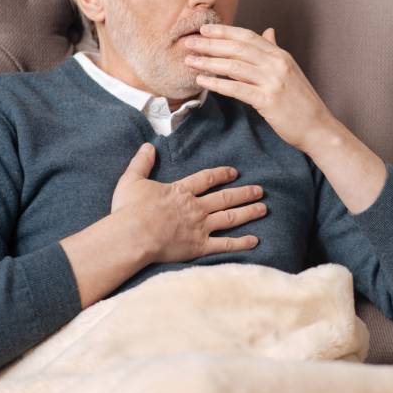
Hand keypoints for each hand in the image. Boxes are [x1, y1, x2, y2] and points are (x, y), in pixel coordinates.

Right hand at [110, 143, 266, 263]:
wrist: (133, 236)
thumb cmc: (129, 210)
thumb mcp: (131, 180)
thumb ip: (141, 163)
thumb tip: (148, 145)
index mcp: (181, 192)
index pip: (206, 179)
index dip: (221, 174)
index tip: (234, 172)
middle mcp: (195, 207)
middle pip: (225, 197)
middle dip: (243, 193)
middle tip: (259, 190)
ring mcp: (200, 227)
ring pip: (230, 218)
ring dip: (248, 212)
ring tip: (263, 209)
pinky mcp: (199, 246)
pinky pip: (225, 244)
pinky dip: (241, 243)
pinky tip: (255, 240)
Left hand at [182, 24, 336, 152]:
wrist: (318, 127)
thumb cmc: (301, 102)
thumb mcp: (291, 71)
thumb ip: (275, 51)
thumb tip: (268, 31)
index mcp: (280, 55)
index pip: (248, 36)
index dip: (224, 31)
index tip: (204, 30)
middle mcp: (277, 64)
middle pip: (237, 48)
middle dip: (210, 44)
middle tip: (189, 42)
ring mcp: (273, 81)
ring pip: (234, 66)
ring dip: (208, 62)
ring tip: (190, 61)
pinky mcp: (268, 100)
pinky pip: (237, 89)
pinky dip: (217, 83)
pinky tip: (202, 82)